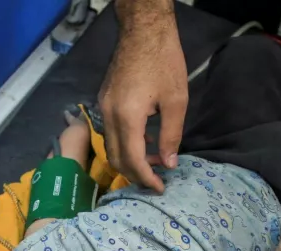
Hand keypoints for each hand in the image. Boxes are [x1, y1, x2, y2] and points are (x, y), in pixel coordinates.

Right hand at [99, 7, 186, 192]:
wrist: (143, 31)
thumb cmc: (163, 61)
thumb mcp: (176, 101)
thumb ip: (171, 136)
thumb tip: (169, 164)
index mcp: (127, 117)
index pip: (132, 160)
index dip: (146, 179)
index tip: (160, 188)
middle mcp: (109, 115)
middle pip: (116, 159)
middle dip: (135, 175)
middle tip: (156, 181)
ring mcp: (104, 107)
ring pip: (111, 147)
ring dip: (130, 160)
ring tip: (154, 162)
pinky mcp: (105, 100)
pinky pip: (111, 132)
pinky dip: (126, 145)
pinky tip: (145, 141)